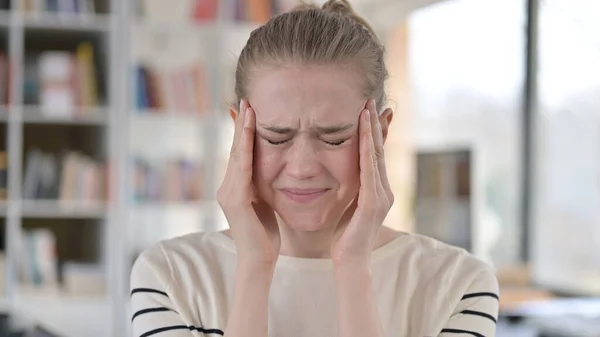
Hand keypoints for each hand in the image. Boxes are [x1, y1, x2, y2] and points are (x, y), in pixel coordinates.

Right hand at [217, 99, 279, 266]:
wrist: (259, 260)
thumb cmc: (265, 235)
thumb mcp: (264, 203)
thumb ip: (261, 186)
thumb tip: (270, 169)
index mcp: (235, 187)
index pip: (240, 153)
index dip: (242, 131)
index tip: (248, 108)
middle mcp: (227, 186)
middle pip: (235, 149)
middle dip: (240, 123)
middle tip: (245, 98)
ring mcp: (228, 192)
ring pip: (236, 154)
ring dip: (241, 129)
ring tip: (246, 107)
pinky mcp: (234, 198)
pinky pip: (241, 167)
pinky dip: (244, 147)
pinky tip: (248, 131)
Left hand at [331, 99, 393, 266]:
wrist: (350, 262)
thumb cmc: (344, 237)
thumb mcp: (348, 206)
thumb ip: (351, 189)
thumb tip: (342, 173)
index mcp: (377, 190)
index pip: (376, 155)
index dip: (375, 133)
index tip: (371, 111)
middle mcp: (384, 190)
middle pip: (380, 151)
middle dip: (377, 125)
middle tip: (372, 101)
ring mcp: (381, 196)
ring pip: (377, 156)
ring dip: (372, 131)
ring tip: (368, 109)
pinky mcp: (373, 204)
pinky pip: (369, 171)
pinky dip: (368, 150)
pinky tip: (364, 134)